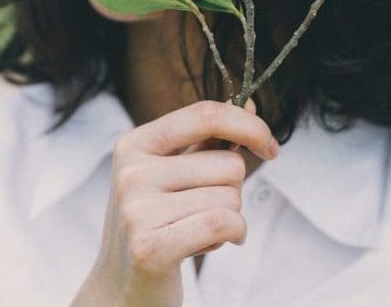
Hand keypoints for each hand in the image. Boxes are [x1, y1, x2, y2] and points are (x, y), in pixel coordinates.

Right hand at [70, 99, 278, 306]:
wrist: (120, 289)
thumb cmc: (156, 226)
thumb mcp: (174, 176)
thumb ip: (208, 141)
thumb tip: (251, 103)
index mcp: (135, 144)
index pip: (205, 115)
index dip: (249, 126)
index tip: (269, 146)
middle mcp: (131, 172)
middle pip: (228, 164)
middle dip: (233, 191)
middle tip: (203, 211)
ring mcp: (137, 210)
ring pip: (230, 198)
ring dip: (230, 219)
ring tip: (196, 232)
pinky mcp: (150, 248)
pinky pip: (224, 224)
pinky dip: (233, 236)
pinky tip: (211, 245)